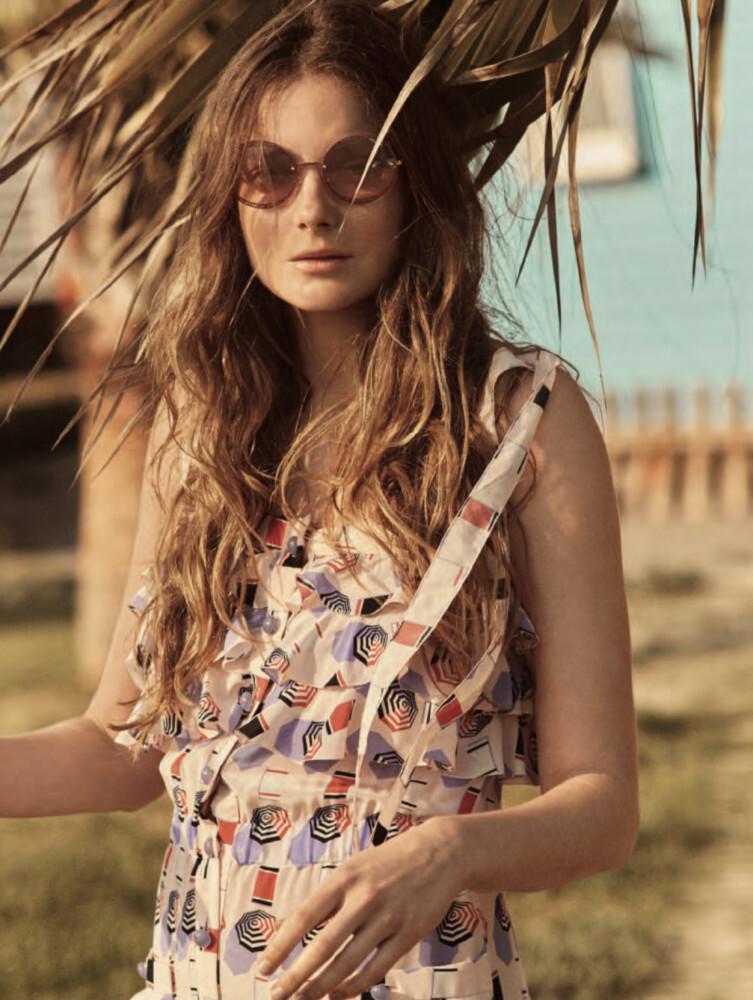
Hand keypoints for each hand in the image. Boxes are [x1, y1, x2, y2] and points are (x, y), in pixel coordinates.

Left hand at [258, 815, 464, 999]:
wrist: (439, 853)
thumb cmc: (389, 862)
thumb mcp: (353, 868)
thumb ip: (325, 899)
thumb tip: (287, 928)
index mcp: (344, 878)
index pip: (304, 917)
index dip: (281, 946)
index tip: (263, 969)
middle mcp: (364, 898)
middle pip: (323, 946)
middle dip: (296, 976)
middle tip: (277, 995)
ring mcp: (387, 917)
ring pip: (347, 964)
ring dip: (320, 987)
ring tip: (303, 999)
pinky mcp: (408, 934)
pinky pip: (375, 970)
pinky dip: (353, 987)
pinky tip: (338, 994)